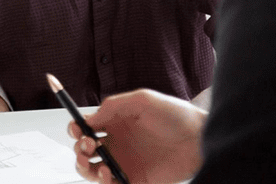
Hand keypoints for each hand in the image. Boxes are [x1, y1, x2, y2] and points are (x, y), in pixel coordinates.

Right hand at [69, 89, 206, 183]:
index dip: (76, 128)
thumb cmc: (174, 114)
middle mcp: (116, 142)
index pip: (86, 126)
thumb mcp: (142, 99)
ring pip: (92, 170)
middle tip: (88, 145)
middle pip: (84, 150)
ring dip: (85, 168)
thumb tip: (89, 118)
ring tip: (95, 163)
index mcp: (115, 121)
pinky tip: (109, 172)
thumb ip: (113, 106)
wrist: (199, 138)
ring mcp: (124, 162)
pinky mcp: (134, 180)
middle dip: (78, 148)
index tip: (76, 128)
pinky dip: (103, 182)